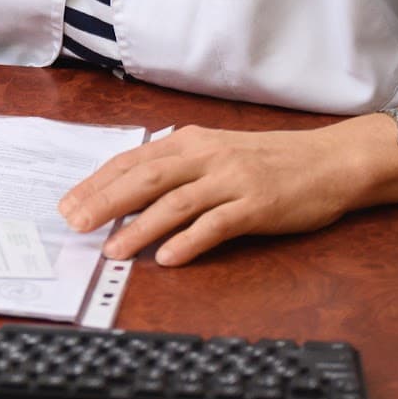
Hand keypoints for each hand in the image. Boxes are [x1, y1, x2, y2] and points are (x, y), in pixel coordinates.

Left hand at [58, 123, 378, 265]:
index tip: (69, 203)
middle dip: (105, 202)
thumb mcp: (216, 151)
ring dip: (140, 228)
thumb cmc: (269, 160)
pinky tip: (167, 258)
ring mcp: (232, 180)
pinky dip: (189, 242)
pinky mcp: (256, 205)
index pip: (132, 160)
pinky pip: (216, 225)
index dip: (97, 182)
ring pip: (175, 204)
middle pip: (144, 179)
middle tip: (76, 225)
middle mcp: (206, 156)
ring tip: (113, 250)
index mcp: (189, 141)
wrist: (328, 160)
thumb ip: (177, 166)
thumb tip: (131, 190)